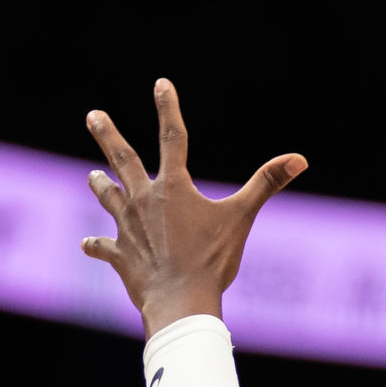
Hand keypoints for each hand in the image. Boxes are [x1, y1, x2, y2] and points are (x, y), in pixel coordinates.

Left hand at [82, 79, 307, 335]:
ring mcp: (128, 229)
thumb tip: (299, 159)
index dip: (168, 108)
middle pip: (123, 160)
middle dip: (108, 135)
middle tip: (93, 115)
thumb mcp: (241, 218)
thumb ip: (267, 184)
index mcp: (173, 188)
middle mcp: (144, 202)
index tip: (161, 84)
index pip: (172, 138)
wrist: (179, 302)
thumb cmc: (211, 260)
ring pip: (109, 199)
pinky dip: (96, 245)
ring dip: (101, 185)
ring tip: (92, 175)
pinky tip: (86, 244)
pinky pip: (104, 248)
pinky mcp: (121, 257)